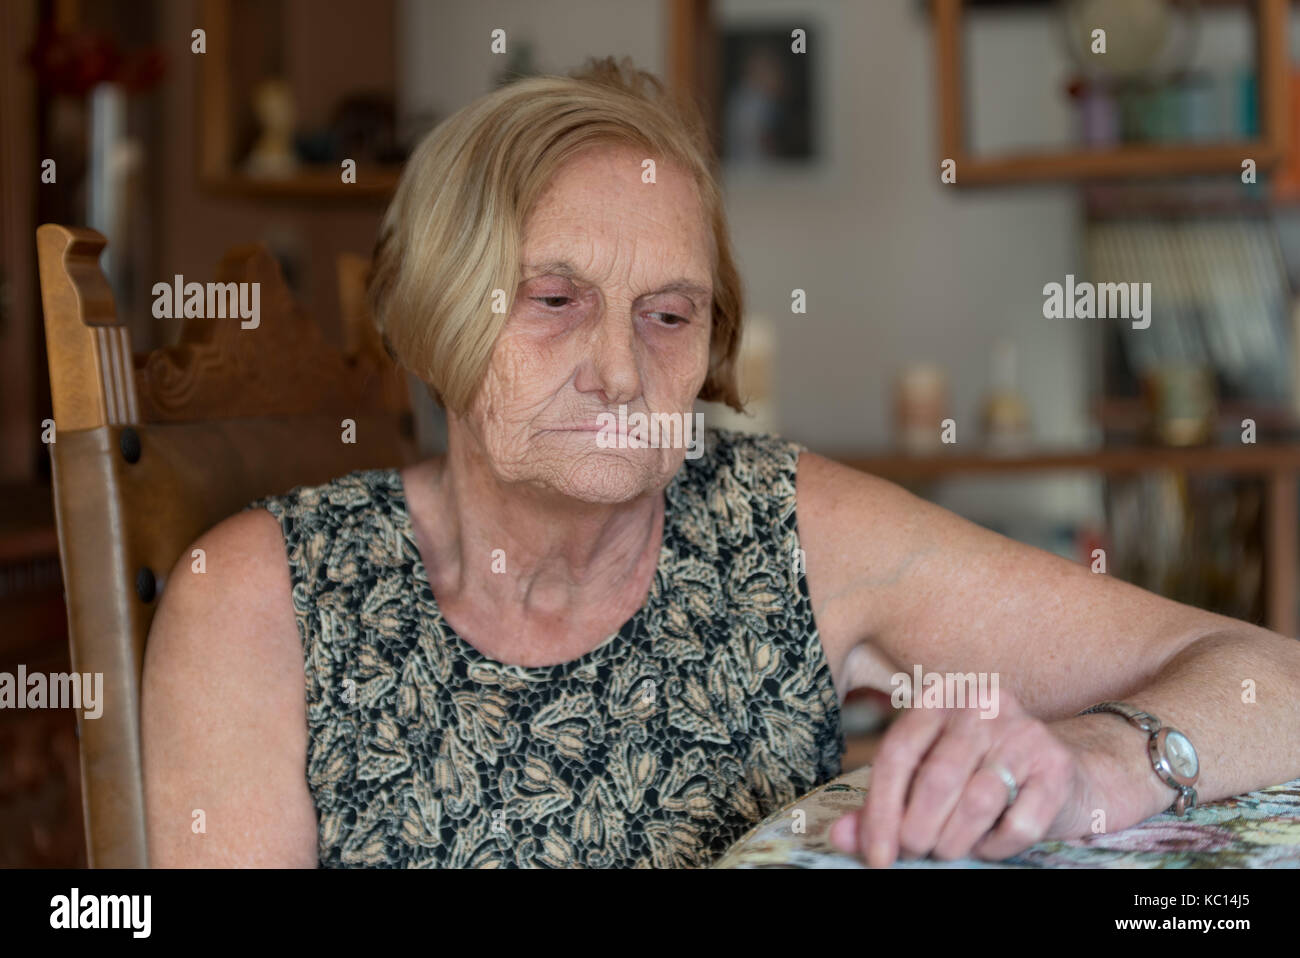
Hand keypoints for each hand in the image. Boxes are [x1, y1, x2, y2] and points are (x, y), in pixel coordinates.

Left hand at [828, 686, 1098, 866]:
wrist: (1063, 773)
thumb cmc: (979, 775)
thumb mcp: (926, 780)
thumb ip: (882, 804)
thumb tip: (840, 836)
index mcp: (938, 698)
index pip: (897, 753)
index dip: (881, 810)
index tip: (877, 855)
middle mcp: (980, 704)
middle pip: (936, 779)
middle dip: (918, 830)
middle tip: (916, 852)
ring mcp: (1022, 731)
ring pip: (975, 802)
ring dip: (955, 841)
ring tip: (949, 849)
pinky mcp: (1056, 765)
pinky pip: (1018, 823)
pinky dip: (996, 846)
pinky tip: (989, 843)